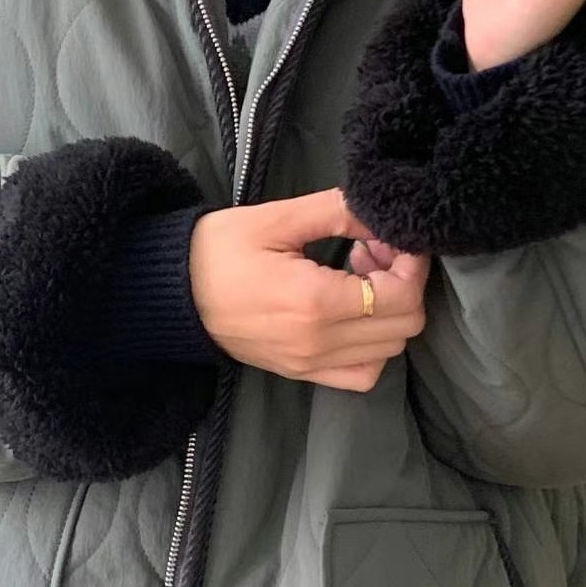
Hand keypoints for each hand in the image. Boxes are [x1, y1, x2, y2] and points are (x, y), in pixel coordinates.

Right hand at [190, 188, 428, 391]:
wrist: (173, 295)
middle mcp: (320, 342)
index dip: (412, 263)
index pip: (401, 295)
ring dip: (390, 313)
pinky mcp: (303, 373)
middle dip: (404, 284)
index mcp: (316, 301)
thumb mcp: (276, 218)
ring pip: (391, 351)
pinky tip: (353, 316)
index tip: (391, 238)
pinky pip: (362, 374)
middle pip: (405, 325)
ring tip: (360, 279)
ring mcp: (312, 364)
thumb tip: (382, 214)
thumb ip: (337, 212)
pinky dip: (373, 347)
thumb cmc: (218, 250)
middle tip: (373, 252)